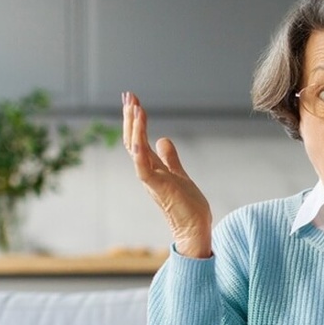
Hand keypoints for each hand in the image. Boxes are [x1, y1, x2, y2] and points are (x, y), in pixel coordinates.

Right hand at [122, 92, 212, 257]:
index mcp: (152, 167)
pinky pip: (143, 169)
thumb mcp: (179, 174)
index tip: (133, 100)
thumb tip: (163, 140)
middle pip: (132, 139)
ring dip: (135, 128)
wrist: (195, 229)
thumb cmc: (187, 206)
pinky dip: (139, 154)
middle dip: (130, 117)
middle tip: (128, 95)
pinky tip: (138, 139)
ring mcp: (151, 180)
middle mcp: (147, 171)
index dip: (135, 119)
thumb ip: (170, 158)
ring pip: (136, 150)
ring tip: (135, 107)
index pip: (138, 138)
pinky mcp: (158, 188)